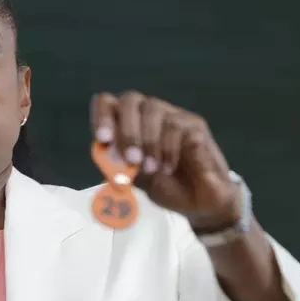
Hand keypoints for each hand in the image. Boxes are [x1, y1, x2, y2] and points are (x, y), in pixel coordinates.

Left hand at [90, 91, 240, 230]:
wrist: (197, 202)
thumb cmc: (164, 186)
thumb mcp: (134, 179)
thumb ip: (118, 166)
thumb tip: (105, 153)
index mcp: (127, 124)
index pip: (107, 103)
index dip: (102, 116)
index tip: (103, 139)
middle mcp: (148, 113)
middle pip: (130, 99)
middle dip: (127, 130)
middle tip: (131, 159)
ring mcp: (172, 115)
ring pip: (153, 109)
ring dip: (148, 142)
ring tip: (150, 168)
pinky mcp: (195, 124)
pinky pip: (175, 126)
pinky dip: (167, 150)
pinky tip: (167, 168)